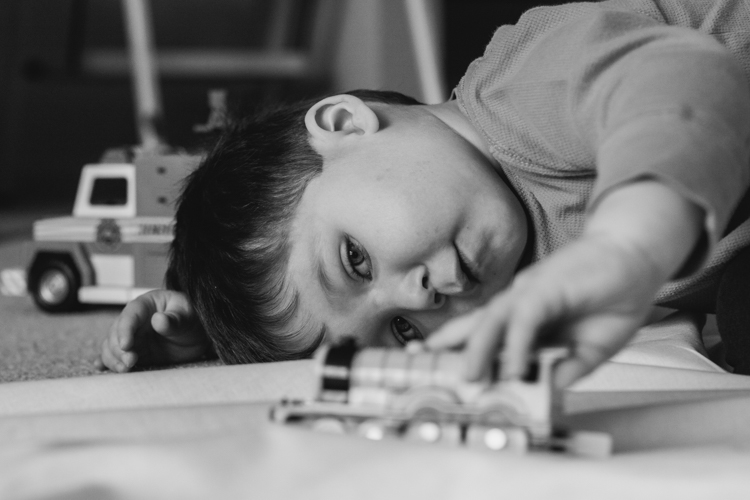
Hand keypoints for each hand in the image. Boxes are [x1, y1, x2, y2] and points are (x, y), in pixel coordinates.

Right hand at [96, 289, 210, 371]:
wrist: (198, 336)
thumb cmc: (193, 319)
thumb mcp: (188, 317)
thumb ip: (174, 319)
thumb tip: (158, 320)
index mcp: (146, 305)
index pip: (129, 315)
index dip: (125, 330)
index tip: (127, 345)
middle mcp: (134, 321)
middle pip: (115, 333)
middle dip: (119, 349)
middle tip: (130, 362)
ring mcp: (132, 337)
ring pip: (111, 346)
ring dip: (113, 358)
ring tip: (124, 369)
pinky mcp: (133, 352)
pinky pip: (115, 356)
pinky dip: (107, 362)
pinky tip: (100, 367)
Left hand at [426, 235, 657, 386]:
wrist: (637, 258)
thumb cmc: (615, 295)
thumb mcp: (592, 348)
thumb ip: (569, 368)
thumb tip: (549, 389)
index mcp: (526, 317)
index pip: (487, 336)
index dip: (462, 352)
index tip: (440, 370)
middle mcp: (520, 303)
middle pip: (476, 325)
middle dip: (448, 344)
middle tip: (422, 364)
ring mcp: (531, 293)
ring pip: (493, 321)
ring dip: (477, 349)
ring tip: (467, 378)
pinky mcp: (547, 288)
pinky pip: (524, 318)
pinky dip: (516, 343)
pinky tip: (513, 366)